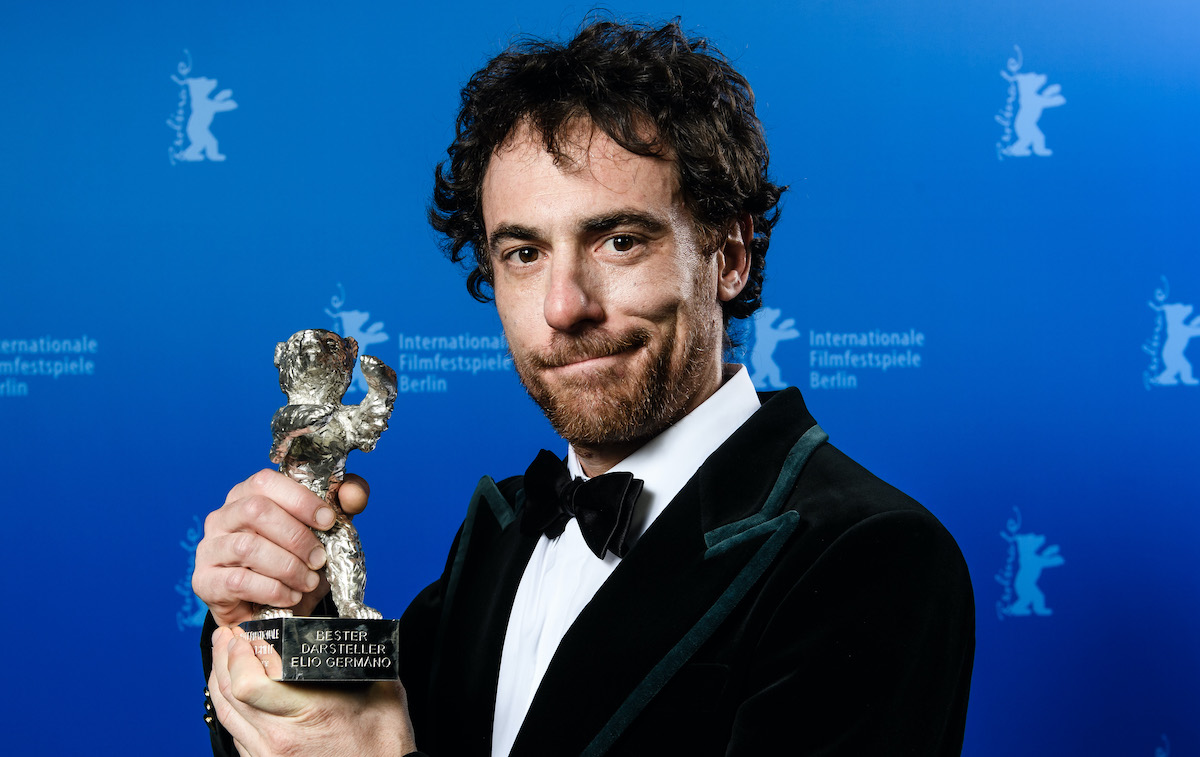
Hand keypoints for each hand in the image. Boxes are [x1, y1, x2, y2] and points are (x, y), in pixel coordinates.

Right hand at [193, 470, 371, 626]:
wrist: (272, 608)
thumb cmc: (296, 560)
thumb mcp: (323, 531)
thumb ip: (343, 505)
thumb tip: (353, 493)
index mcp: (247, 495)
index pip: (266, 482)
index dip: (300, 499)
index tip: (329, 521)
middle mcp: (222, 516)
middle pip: (256, 511)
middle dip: (297, 537)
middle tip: (319, 560)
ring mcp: (209, 548)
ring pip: (246, 547)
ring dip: (287, 566)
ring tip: (308, 582)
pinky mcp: (205, 581)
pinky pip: (238, 581)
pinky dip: (272, 590)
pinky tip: (289, 596)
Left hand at [209, 626, 415, 756]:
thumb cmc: (382, 745)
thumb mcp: (382, 692)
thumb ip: (362, 659)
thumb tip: (354, 632)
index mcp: (307, 714)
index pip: (249, 684)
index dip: (237, 656)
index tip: (243, 635)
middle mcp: (278, 738)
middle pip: (228, 694)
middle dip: (222, 658)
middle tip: (227, 635)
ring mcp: (267, 755)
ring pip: (225, 714)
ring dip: (219, 681)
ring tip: (223, 657)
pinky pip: (234, 732)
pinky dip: (228, 706)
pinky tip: (233, 693)